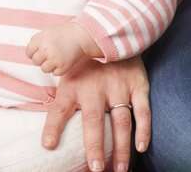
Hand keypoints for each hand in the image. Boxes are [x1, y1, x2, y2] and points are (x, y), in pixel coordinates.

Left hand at [26, 22, 98, 75]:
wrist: (80, 36)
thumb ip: (36, 43)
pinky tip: (64, 61)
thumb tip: (30, 55)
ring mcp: (54, 59)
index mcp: (39, 40)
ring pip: (44, 69)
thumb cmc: (62, 34)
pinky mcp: (63, 66)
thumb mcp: (46, 33)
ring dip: (49, 66)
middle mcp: (45, 49)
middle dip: (41, 60)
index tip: (41, 52)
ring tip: (57, 58)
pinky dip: (59, 69)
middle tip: (50, 55)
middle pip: (35, 62)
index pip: (29, 53)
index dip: (34, 53)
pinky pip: (55, 73)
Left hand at [41, 57, 150, 171]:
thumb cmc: (84, 62)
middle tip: (96, 168)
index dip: (53, 127)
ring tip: (119, 169)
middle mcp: (94, 88)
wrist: (111, 32)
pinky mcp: (138, 85)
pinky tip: (141, 148)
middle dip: (95, 147)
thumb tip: (47, 122)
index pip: (59, 109)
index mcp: (72, 85)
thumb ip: (60, 97)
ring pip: (121, 123)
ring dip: (121, 148)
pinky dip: (143, 130)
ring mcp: (118, 87)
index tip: (48, 145)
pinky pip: (142, 111)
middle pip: (93, 122)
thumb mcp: (67, 72)